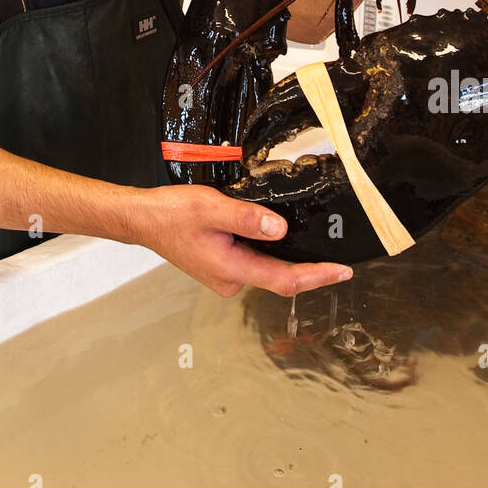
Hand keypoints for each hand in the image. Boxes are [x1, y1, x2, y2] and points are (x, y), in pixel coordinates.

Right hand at [134, 183, 352, 297]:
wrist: (144, 219)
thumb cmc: (171, 214)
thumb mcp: (210, 207)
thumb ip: (246, 219)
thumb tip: (280, 229)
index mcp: (230, 269)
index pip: (284, 279)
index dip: (317, 277)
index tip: (342, 272)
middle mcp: (230, 280)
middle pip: (280, 278)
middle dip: (310, 272)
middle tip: (339, 262)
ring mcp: (225, 276)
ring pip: (267, 270)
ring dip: (290, 263)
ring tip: (317, 250)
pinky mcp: (221, 267)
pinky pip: (254, 264)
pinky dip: (272, 256)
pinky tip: (280, 240)